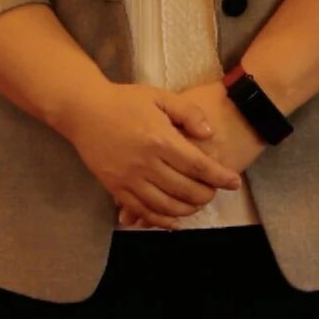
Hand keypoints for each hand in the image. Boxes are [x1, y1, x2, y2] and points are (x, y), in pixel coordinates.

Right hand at [59, 78, 243, 227]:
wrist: (83, 110)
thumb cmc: (124, 101)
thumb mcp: (160, 97)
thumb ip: (188, 112)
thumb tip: (210, 134)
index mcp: (160, 140)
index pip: (198, 166)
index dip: (219, 177)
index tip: (235, 183)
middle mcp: (146, 163)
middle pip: (185, 190)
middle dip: (206, 194)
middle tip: (214, 191)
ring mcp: (129, 179)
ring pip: (165, 206)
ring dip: (187, 210)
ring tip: (197, 204)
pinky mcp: (115, 188)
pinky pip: (142, 211)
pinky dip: (160, 221)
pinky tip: (174, 221)